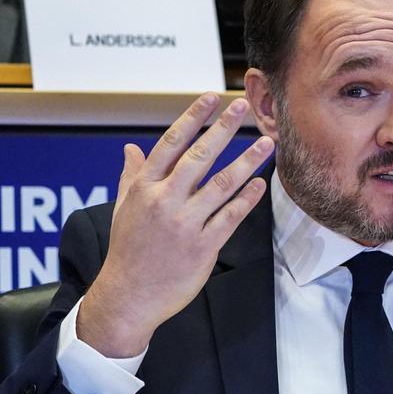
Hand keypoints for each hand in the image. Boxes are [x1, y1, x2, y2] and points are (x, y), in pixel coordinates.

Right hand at [77, 94, 274, 357]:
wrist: (130, 295)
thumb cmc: (128, 250)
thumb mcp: (123, 209)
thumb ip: (131, 176)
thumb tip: (131, 148)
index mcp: (144, 188)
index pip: (170, 143)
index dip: (192, 118)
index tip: (210, 98)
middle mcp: (164, 201)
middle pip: (199, 156)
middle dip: (223, 128)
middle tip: (243, 107)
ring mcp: (185, 224)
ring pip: (222, 184)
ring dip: (247, 161)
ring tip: (267, 143)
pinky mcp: (204, 246)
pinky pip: (231, 217)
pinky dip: (247, 199)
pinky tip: (261, 184)